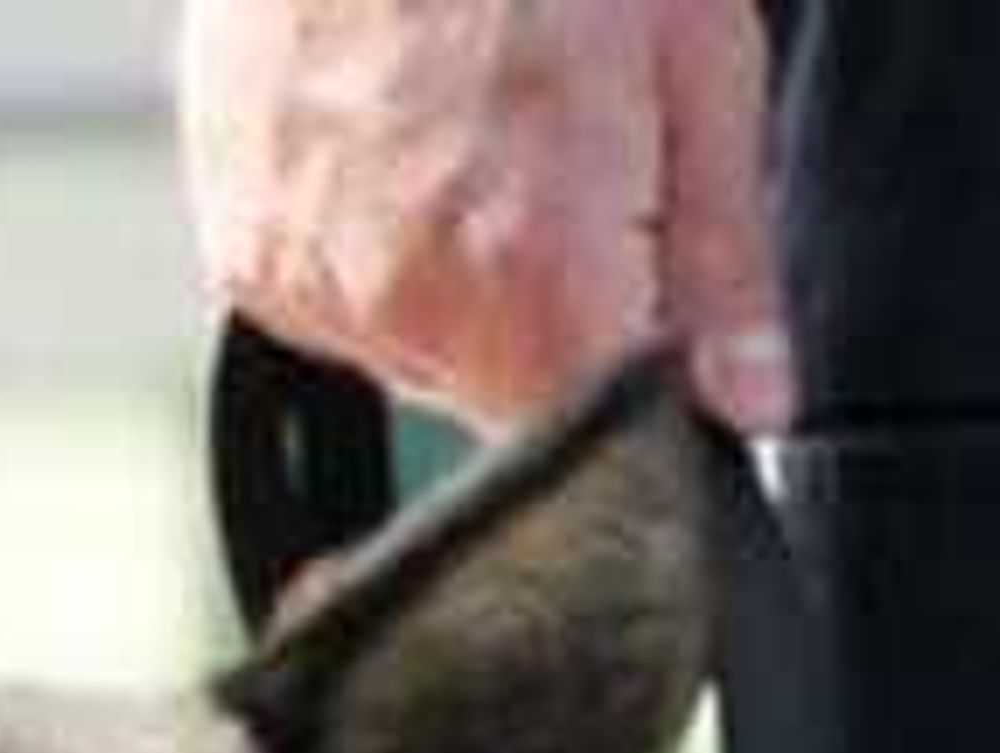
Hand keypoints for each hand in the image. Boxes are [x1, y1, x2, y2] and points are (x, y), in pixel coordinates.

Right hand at [181, 0, 790, 437]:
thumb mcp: (694, 59)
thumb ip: (722, 260)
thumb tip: (750, 403)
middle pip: (508, 403)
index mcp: (537, 289)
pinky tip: (397, 124)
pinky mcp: (248, 256)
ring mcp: (314, 290)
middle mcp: (414, 315)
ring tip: (467, 117)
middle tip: (555, 145)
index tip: (648, 282)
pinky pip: (337, 297)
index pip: (604, 445)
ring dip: (458, 272)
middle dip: (550, 311)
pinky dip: (373, 238)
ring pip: (422, 350)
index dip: (637, 375)